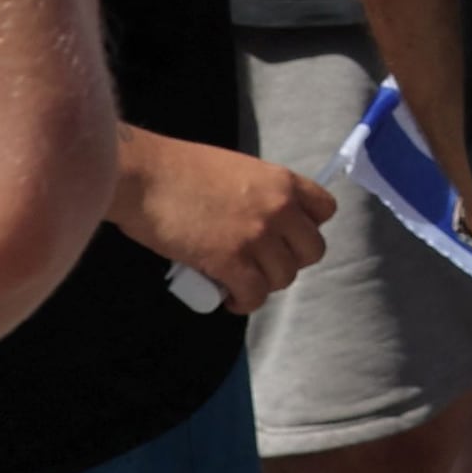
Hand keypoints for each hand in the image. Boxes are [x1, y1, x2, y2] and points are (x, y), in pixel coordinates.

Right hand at [113, 130, 333, 313]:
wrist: (146, 176)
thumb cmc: (180, 170)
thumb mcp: (238, 171)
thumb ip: (260, 194)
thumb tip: (262, 220)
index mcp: (283, 181)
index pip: (325, 210)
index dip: (307, 228)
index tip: (286, 236)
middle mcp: (280, 208)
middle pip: (312, 250)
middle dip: (289, 260)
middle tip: (262, 263)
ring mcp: (257, 236)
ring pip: (284, 277)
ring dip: (264, 284)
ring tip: (242, 282)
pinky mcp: (230, 261)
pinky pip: (255, 294)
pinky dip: (244, 302)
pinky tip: (231, 299)